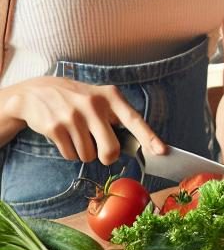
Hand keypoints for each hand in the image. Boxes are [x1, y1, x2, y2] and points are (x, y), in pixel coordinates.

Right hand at [0, 77, 163, 162]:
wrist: (35, 92)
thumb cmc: (76, 98)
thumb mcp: (99, 97)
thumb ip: (116, 116)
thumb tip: (136, 143)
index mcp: (110, 96)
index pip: (134, 119)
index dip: (149, 137)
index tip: (161, 151)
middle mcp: (94, 105)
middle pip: (110, 149)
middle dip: (107, 156)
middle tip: (101, 151)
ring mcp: (74, 116)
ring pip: (89, 155)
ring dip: (84, 153)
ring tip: (77, 135)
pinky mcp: (56, 128)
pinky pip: (71, 156)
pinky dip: (70, 153)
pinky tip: (65, 137)